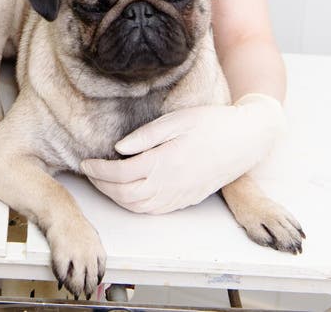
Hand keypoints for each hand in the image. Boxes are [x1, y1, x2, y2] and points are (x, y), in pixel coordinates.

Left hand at [80, 94, 285, 213]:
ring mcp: (178, 196)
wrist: (244, 141)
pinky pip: (153, 210)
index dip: (99, 170)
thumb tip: (118, 149)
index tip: (86, 161)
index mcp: (165, 163)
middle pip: (125, 195)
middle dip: (102, 186)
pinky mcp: (185, 200)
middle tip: (89, 171)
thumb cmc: (211, 124)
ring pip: (137, 207)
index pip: (121, 174)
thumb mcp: (176, 120)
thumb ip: (145, 136)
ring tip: (104, 181)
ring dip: (115, 197)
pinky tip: (127, 192)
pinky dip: (134, 205)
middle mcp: (170, 185)